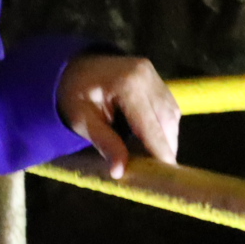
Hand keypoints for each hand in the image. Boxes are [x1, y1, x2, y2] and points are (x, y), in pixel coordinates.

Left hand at [57, 54, 179, 179]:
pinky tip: (149, 139)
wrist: (73, 65)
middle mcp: (147, 76)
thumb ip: (104, 143)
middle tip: (155, 172)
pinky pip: (167, 108)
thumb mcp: (81, 120)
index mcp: (128, 84)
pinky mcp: (157, 79)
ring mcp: (154, 75)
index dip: (160, 153)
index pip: (151, 126)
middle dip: (163, 148)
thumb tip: (119, 172)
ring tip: (151, 157)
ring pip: (171, 116)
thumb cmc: (73, 93)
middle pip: (166, 122)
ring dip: (165, 138)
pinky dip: (162, 126)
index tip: (166, 178)